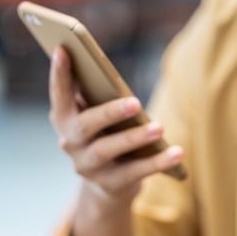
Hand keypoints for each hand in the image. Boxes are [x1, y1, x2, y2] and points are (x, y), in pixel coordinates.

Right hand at [48, 47, 183, 210]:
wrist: (107, 186)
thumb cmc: (105, 134)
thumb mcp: (98, 114)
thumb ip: (97, 94)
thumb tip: (104, 69)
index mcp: (64, 118)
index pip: (59, 94)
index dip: (59, 74)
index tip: (64, 49)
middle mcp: (70, 142)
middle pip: (86, 125)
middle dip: (110, 112)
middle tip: (135, 102)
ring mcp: (88, 166)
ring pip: (108, 150)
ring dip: (135, 138)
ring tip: (160, 128)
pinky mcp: (110, 184)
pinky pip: (135, 172)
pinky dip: (158, 162)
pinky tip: (178, 152)